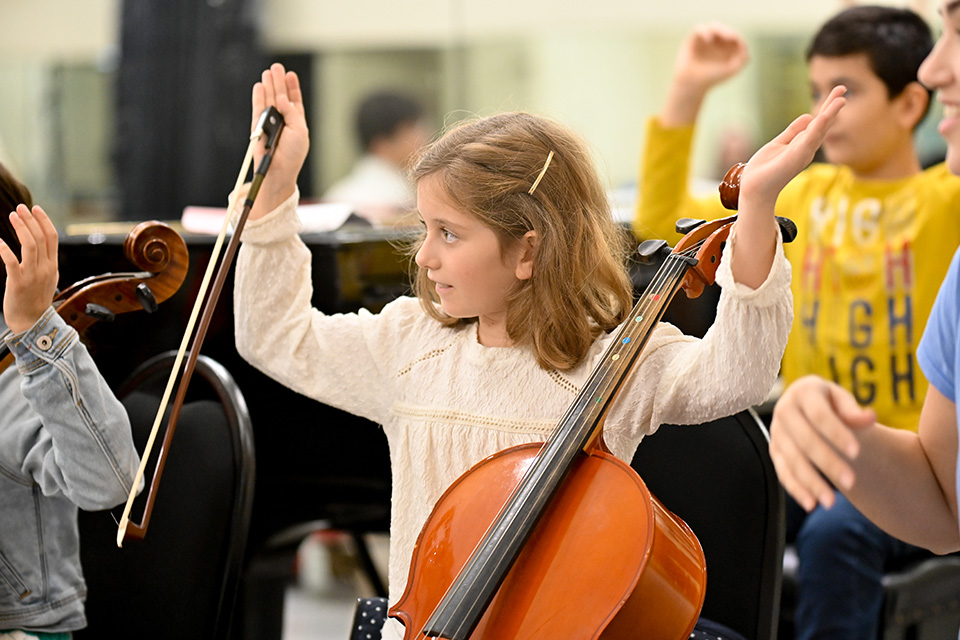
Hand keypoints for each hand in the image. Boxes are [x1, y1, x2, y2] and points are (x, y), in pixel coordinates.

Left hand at [0, 205, 58, 333]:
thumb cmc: (35, 300)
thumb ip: (44, 261)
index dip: (44, 221)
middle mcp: (45, 268)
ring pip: (30, 245)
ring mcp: (33, 275)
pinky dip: (5, 249)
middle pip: (40, 238)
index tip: (35, 208)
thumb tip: (39, 245)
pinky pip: (12, 262)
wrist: (31, 322)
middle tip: (20, 207)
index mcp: (52, 266)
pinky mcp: (18, 282)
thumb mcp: (47, 278)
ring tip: (12, 215)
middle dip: (30, 220)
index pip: (52, 238)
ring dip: (21, 228)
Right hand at [248, 62, 310, 219]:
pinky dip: (259, 97)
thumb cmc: (292, 154)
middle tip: (277, 66)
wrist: (278, 170)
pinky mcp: (258, 126)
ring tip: (268, 71)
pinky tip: (259, 86)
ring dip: (269, 85)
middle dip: (279, 82)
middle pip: (280, 96)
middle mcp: (282, 121)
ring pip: (269, 100)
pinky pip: (258, 108)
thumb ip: (292, 113)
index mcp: (296, 123)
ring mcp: (269, 123)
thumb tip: (282, 98)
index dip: (292, 88)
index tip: (290, 74)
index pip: (294, 101)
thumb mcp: (300, 131)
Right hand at [661, 23, 748, 125]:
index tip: (738, 43)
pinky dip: (705, 31)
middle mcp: (716, 42)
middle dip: (728, 32)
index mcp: (727, 48)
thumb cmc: (712, 78)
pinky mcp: (693, 39)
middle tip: (731, 36)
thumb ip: (743, 58)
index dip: (737, 38)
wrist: (692, 83)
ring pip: (713, 26)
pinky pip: (699, 29)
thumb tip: (743, 45)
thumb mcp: (732, 70)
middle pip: (724, 30)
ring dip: (719, 29)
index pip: (735, 37)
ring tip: (721, 36)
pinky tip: (709, 39)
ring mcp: (704, 40)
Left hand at [737, 85, 845, 216]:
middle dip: (832, 106)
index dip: (828, 107)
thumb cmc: (765, 169)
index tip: (838, 92)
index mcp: (803, 144)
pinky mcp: (795, 158)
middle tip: (842, 88)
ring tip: (840, 100)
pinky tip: (822, 117)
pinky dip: (816, 129)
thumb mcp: (779, 143)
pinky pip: (808, 141)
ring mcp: (802, 153)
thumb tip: (809, 115)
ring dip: (829, 115)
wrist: (754, 188)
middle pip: (823, 124)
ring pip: (819, 130)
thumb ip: (793, 131)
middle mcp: (807, 148)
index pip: (818, 122)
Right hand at [769, 375, 876, 511]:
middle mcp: (784, 411)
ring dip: (811, 482)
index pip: (819, 415)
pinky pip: (783, 472)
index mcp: (803, 393)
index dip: (837, 433)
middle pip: (805, 440)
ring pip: (792, 460)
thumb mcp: (841, 400)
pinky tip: (812, 504)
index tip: (857, 452)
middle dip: (828, 462)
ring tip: (831, 502)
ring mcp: (777, 433)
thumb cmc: (829, 404)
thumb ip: (853, 411)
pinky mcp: (775, 451)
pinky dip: (796, 489)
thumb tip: (869, 417)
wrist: (805, 405)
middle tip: (851, 482)